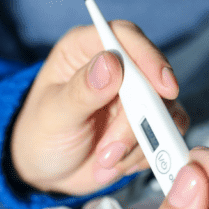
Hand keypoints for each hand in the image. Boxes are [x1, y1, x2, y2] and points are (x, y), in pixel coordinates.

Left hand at [10, 21, 189, 195]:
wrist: (48, 172)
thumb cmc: (42, 135)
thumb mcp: (55, 114)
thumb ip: (82, 90)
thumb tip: (111, 63)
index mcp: (84, 49)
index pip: (124, 36)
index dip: (148, 57)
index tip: (164, 88)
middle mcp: (115, 66)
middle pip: (150, 79)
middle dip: (136, 122)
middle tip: (110, 152)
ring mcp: (135, 95)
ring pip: (163, 109)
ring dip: (139, 143)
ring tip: (105, 161)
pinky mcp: (148, 121)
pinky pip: (167, 132)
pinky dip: (146, 153)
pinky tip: (120, 164)